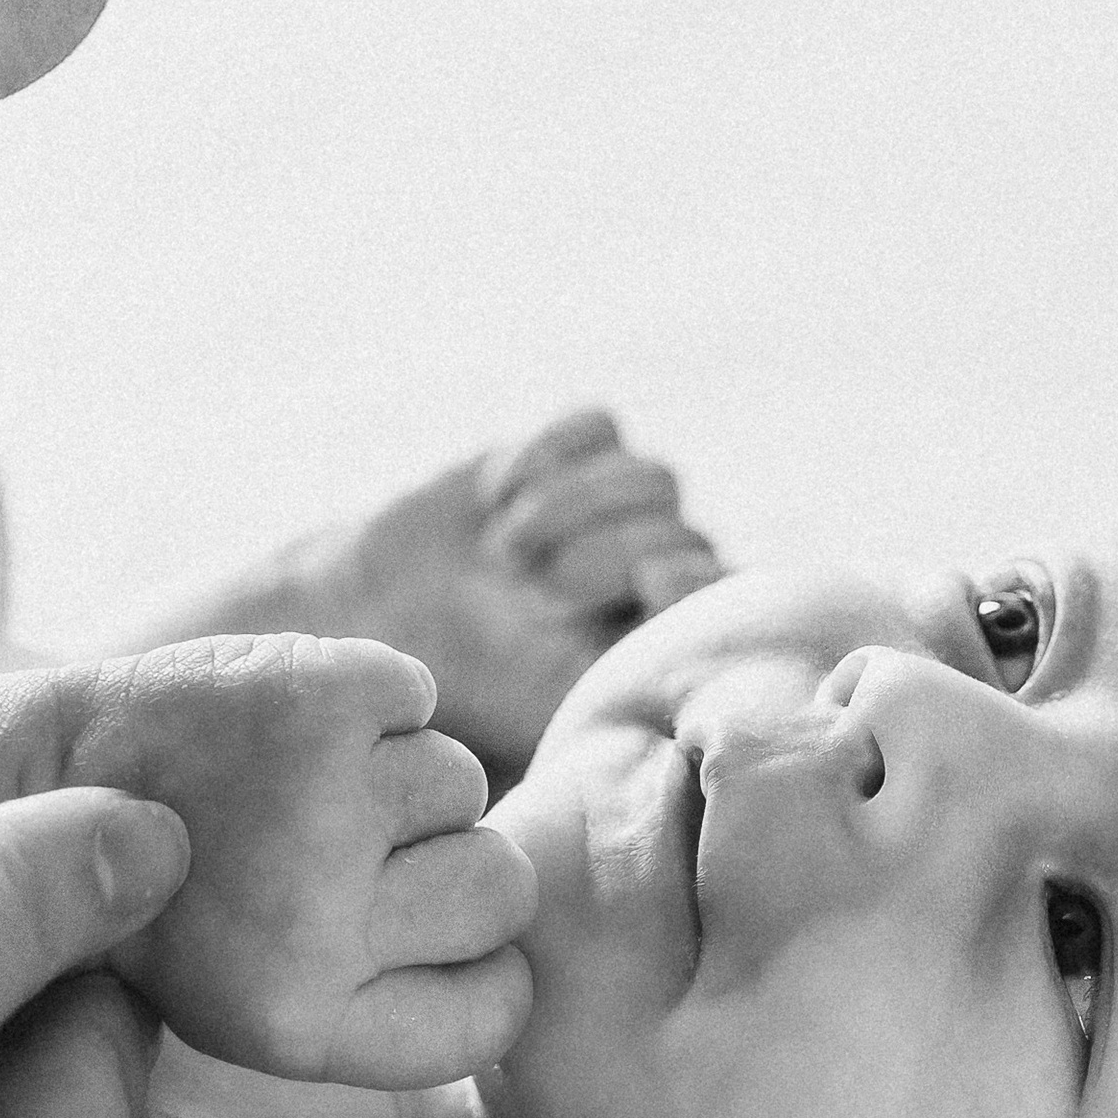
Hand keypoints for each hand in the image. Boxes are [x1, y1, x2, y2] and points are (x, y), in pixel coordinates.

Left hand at [71, 631, 536, 1083]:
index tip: (419, 939)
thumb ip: (391, 1002)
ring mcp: (323, 797)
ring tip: (292, 785)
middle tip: (346, 849)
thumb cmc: (173, 904)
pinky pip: (415, 691)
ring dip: (395, 773)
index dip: (478, 967)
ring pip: (462, 782)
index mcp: (305, 1024)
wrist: (39, 781)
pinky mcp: (321, 691)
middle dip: (445, 861)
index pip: (500, 1006)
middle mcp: (319, 919)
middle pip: (503, 887)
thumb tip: (527, 955)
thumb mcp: (266, 1010)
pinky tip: (288, 723)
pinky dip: (366, 695)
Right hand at [300, 409, 724, 783]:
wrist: (392, 613)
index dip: (693, 576)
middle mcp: (659, 562)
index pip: (726, 588)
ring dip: (566, 511)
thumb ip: (628, 664)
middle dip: (596, 560)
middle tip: (532, 596)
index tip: (649, 581)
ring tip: (508, 553)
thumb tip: (679, 616)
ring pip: (647, 477)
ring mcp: (622, 504)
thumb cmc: (479, 674)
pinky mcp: (578, 452)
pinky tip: (497, 497)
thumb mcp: (555, 689)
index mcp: (668, 629)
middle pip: (675, 528)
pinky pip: (596, 428)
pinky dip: (544, 456)